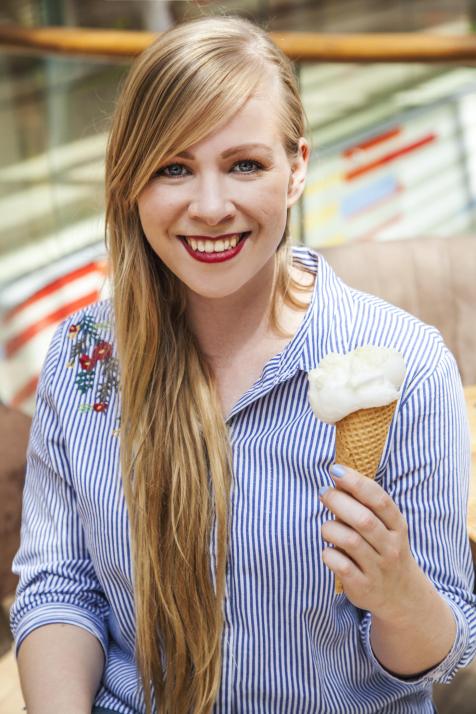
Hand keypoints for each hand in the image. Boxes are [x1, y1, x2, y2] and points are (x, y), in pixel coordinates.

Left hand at [320, 464, 424, 621]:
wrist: (402, 597)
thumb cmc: (384, 549)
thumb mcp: (385, 527)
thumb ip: (365, 505)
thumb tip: (337, 477)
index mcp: (397, 527)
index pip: (379, 500)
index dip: (357, 483)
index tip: (336, 470)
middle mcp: (391, 547)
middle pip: (364, 519)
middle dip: (339, 501)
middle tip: (324, 493)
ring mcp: (378, 569)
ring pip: (350, 541)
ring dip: (331, 528)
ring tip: (327, 527)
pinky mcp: (364, 587)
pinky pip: (341, 566)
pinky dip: (329, 554)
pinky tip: (329, 552)